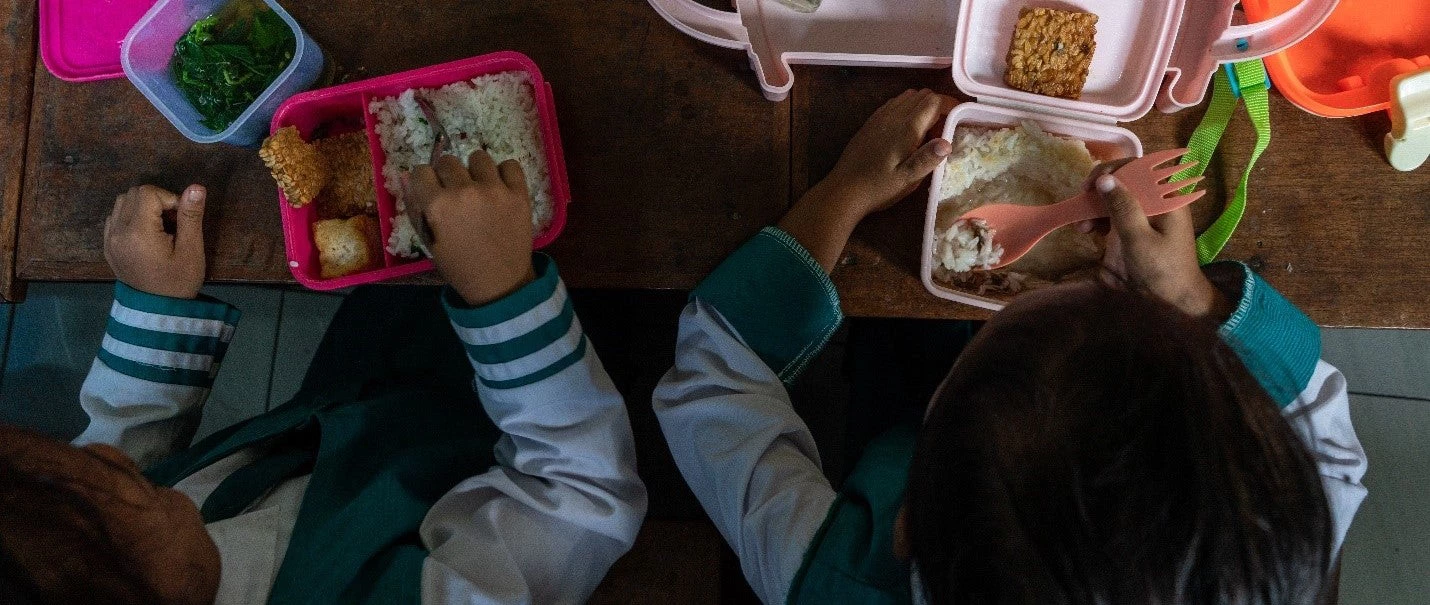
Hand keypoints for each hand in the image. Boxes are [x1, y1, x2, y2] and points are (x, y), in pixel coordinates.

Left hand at [103, 185, 207, 298]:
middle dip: (156, 200)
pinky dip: (130, 217)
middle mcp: (117, 231)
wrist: (157, 312)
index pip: (148, 193)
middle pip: (133, 193)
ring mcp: (109, 239)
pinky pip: (115, 218)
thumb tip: (196, 187)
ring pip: (122, 202)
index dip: (169, 199)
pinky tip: (145, 234)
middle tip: (172, 223)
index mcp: (138, 232)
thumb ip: (191, 216)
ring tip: (159, 228)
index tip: (181, 220)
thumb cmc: (178, 282)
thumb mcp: (191, 250)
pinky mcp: (107, 246)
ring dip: (142, 207)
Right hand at [407, 151, 535, 305]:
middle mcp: (465, 191)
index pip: (421, 170)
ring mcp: (494, 190)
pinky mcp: (519, 193)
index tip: (431, 190)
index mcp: (438, 205)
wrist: (500, 283)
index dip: (425, 181)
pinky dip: (504, 173)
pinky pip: (510, 165)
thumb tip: (407, 177)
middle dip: (447, 175)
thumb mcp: (428, 241)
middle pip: (448, 161)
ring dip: (475, 171)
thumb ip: (415, 207)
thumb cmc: (460, 266)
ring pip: (479, 157)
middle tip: (456, 193)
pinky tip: (500, 188)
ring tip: (479, 189)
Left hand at [812, 88, 956, 218]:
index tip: (959, 117)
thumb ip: (928, 159)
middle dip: (938, 105)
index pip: (934, 101)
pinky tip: (907, 128)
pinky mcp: (871, 122)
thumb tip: (948, 142)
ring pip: (907, 96)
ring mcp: (880, 117)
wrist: (844, 189)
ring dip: (922, 105)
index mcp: (906, 128)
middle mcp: (893, 115)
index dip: (949, 105)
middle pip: (922, 95)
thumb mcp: (908, 179)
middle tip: (944, 127)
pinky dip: (907, 108)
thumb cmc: (879, 187)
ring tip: (927, 128)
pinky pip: (894, 104)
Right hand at [1077, 163, 1231, 320]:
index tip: (1091, 184)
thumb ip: (1122, 208)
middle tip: (1081, 201)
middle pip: (1122, 182)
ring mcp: (1141, 217)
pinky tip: (1085, 230)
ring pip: (1112, 199)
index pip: (1138, 169)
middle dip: (1098, 190)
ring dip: (1093, 206)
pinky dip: (1095, 220)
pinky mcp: (1129, 231)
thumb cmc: (1162, 270)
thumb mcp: (1139, 239)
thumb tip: (1104, 180)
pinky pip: (1109, 216)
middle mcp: (1153, 203)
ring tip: (1081, 224)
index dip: (1112, 171)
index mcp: (1165, 199)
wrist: (1171, 302)